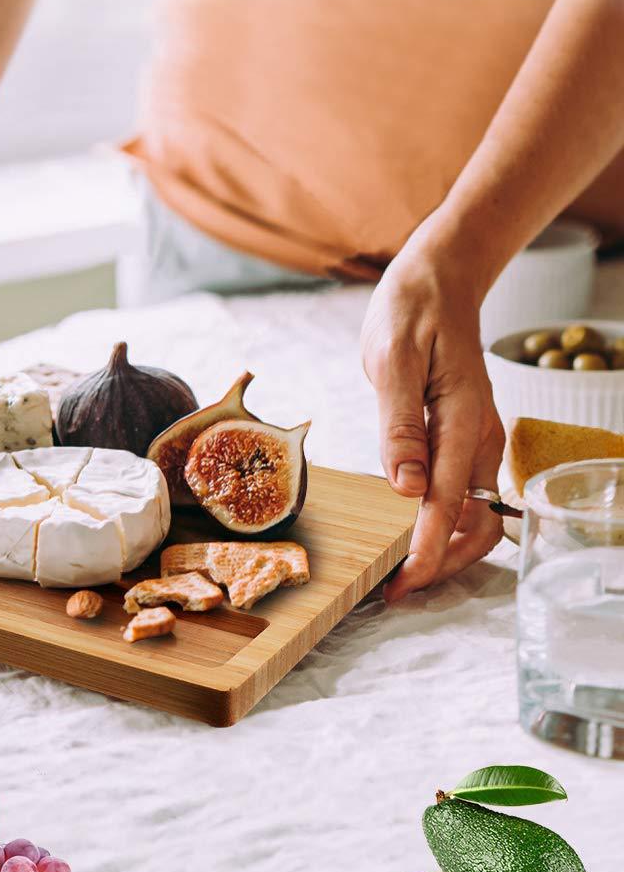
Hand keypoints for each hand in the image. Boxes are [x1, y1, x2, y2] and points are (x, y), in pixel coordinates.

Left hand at [361, 246, 504, 601]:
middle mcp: (478, 437)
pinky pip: (459, 495)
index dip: (425, 551)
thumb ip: (399, 425)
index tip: (401, 585)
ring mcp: (475, 440)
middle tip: (392, 589)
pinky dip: (438, 525)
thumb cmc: (411, 312)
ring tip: (395, 573)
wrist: (437, 282)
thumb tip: (406, 487)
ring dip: (439, 549)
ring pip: (471, 515)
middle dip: (439, 564)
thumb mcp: (393, 360)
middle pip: (475, 524)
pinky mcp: (462, 439)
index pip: (447, 503)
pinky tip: (406, 534)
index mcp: (462, 420)